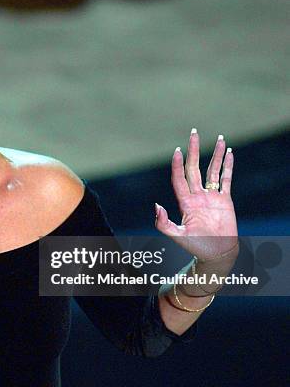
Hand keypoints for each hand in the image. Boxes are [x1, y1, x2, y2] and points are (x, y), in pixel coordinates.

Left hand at [155, 129, 237, 260]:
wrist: (216, 253)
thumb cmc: (196, 246)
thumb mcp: (177, 236)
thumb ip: (163, 223)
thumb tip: (155, 206)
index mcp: (185, 202)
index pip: (179, 178)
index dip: (177, 164)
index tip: (177, 150)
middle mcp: (197, 195)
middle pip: (194, 168)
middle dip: (194, 150)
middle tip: (194, 132)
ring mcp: (211, 196)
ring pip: (213, 170)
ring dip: (216, 155)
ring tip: (220, 138)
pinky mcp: (225, 200)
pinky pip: (226, 180)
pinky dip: (228, 167)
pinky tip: (230, 153)